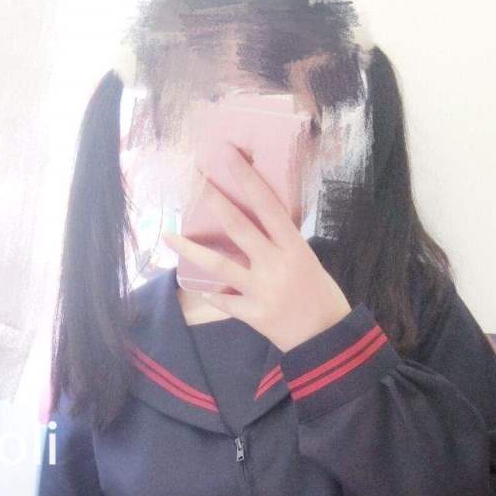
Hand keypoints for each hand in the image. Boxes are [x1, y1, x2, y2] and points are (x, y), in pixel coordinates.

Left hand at [161, 140, 351, 352]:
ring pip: (220, 265)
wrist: (327, 340)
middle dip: (214, 201)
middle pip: (239, 227)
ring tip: (168, 235)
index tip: (228, 155)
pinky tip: (200, 288)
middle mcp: (276, 264)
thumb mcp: (309, 263)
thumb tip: (259, 229)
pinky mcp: (253, 315)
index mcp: (294, 247)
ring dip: (191, 249)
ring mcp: (262, 290)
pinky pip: (224, 301)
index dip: (247, 178)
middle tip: (195, 179)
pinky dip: (212, 295)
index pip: (267, 205)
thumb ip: (283, 247)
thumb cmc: (323, 297)